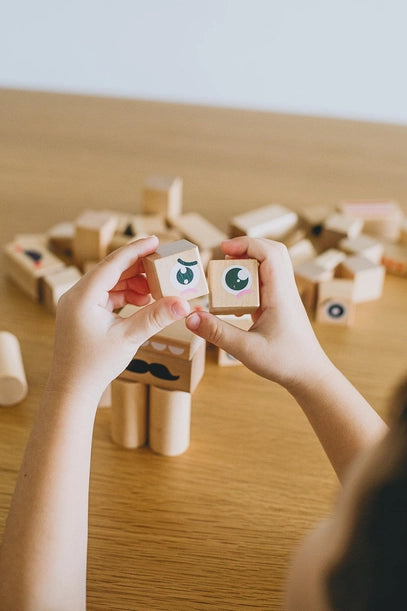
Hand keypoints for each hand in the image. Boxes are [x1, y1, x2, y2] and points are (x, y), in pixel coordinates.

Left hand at [48, 237, 189, 399]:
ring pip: (109, 282)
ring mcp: (78, 304)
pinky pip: (106, 295)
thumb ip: (155, 316)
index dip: (136, 250)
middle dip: (138, 267)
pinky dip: (125, 295)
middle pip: (111, 270)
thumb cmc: (94, 366)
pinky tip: (142, 300)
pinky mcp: (82, 313)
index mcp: (82, 296)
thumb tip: (183, 303)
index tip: (156, 241)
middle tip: (163, 265)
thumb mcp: (129, 338)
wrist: (72, 390)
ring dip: (133, 282)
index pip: (112, 264)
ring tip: (156, 289)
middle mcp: (76, 295)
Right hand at [186, 237, 327, 389]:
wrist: (310, 375)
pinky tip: (233, 301)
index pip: (269, 253)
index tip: (223, 248)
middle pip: (271, 253)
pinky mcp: (279, 305)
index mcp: (281, 294)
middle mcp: (285, 290)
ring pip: (268, 267)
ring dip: (245, 267)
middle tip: (221, 261)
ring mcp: (284, 297)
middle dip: (244, 250)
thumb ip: (217, 332)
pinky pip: (264, 283)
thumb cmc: (285, 362)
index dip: (246, 244)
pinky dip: (247, 283)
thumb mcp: (246, 350)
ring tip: (224, 280)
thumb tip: (190, 317)